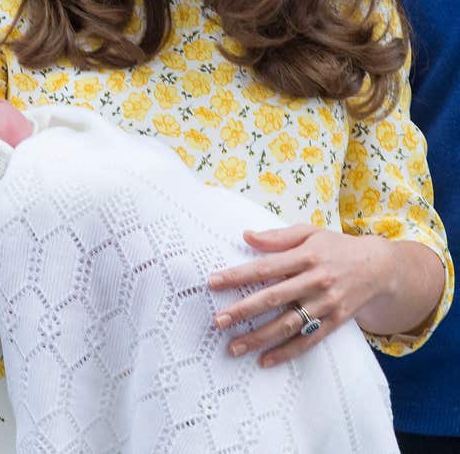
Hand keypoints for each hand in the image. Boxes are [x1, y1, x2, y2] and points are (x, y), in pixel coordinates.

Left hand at [207, 224, 393, 367]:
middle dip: (244, 310)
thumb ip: (277, 236)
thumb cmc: (336, 247)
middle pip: (274, 297)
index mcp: (306, 255)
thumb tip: (246, 236)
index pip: (265, 266)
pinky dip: (287, 353)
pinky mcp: (335, 322)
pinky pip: (308, 341)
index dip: (238, 275)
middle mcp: (316, 280)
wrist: (378, 267)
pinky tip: (265, 360)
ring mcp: (326, 303)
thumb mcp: (309, 233)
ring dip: (260, 337)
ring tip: (234, 347)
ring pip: (289, 324)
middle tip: (219, 320)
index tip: (213, 282)